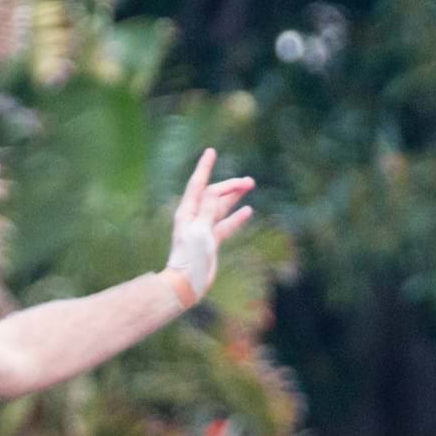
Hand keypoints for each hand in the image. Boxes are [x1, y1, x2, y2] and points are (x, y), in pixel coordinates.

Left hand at [164, 148, 255, 301]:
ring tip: (249, 186)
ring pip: (220, 207)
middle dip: (229, 186)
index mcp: (187, 212)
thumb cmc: (190, 257)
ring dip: (234, 197)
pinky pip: (225, 224)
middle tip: (249, 182)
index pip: (197, 184)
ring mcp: (203, 229)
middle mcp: (194, 217)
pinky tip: (247, 211)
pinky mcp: (210, 241)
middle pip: (213, 194)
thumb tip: (214, 191)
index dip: (205, 167)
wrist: (186, 283)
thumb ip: (208, 210)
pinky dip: (236, 217)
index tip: (211, 152)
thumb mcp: (200, 230)